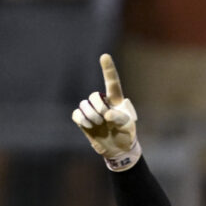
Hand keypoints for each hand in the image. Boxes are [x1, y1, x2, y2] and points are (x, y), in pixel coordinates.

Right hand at [72, 54, 139, 169]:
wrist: (118, 149)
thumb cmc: (126, 134)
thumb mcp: (128, 126)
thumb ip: (120, 118)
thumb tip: (107, 114)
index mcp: (116, 100)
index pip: (112, 82)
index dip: (108, 69)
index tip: (104, 56)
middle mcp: (103, 102)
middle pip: (94, 96)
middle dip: (98, 108)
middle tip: (105, 120)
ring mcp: (92, 110)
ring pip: (84, 105)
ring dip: (91, 116)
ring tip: (100, 124)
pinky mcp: (83, 119)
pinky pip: (77, 114)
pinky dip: (82, 120)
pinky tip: (90, 126)